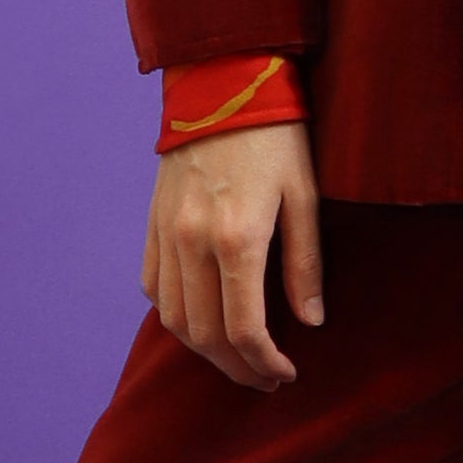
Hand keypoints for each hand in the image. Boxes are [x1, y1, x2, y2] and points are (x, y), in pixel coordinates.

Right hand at [142, 119, 324, 390]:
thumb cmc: (276, 136)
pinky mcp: (153, 223)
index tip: (286, 374)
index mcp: (237, 238)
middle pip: (205, 335)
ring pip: (173, 319)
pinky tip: (202, 320)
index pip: (244, 329)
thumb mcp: (304, 196)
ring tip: (236, 359)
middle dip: (236, 369)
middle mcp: (192, 242)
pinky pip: (153, 287)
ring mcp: (166, 233)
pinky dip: (174, 316)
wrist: (222, 82)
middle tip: (265, 380)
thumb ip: (304, 264)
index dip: (264, 364)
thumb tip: (310, 321)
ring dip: (204, 351)